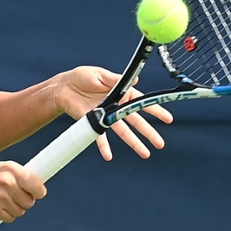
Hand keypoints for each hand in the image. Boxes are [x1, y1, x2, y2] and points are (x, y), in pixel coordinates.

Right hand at [0, 161, 46, 222]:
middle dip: (25, 202)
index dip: (38, 192)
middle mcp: (7, 182)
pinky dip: (6, 215)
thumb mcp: (7, 168)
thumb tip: (40, 191)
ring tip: (4, 200)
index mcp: (13, 170)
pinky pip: (9, 218)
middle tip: (15, 196)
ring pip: (19, 211)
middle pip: (29, 202)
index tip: (36, 193)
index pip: (37, 187)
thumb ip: (23, 178)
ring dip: (15, 209)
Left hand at [55, 66, 172, 160]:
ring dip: (134, 143)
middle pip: (136, 121)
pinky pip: (100, 137)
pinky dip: (104, 147)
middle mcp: (116, 106)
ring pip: (123, 132)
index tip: (167, 118)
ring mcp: (105, 116)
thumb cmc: (82, 77)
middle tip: (160, 143)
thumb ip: (116, 79)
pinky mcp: (93, 122)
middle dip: (149, 132)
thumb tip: (135, 79)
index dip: (154, 110)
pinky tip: (109, 156)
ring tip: (145, 153)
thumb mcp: (100, 75)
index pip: (141, 102)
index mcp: (121, 93)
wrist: (63, 87)